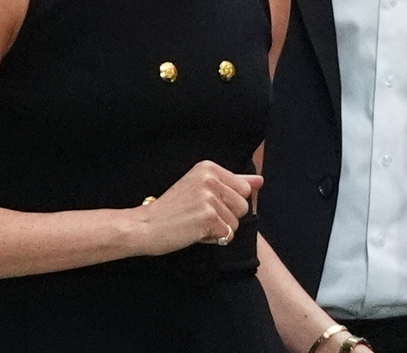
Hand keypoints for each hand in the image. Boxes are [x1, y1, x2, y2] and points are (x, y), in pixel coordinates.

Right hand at [132, 161, 260, 255]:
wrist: (145, 225)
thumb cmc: (172, 210)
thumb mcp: (201, 188)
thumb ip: (233, 183)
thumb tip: (260, 180)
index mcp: (209, 167)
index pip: (244, 188)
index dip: (227, 203)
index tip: (204, 204)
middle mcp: (210, 178)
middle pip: (244, 206)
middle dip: (226, 217)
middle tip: (200, 216)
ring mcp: (209, 197)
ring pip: (236, 223)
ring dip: (219, 230)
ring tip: (196, 224)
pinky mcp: (208, 217)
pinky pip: (227, 235)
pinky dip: (213, 239)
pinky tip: (195, 233)